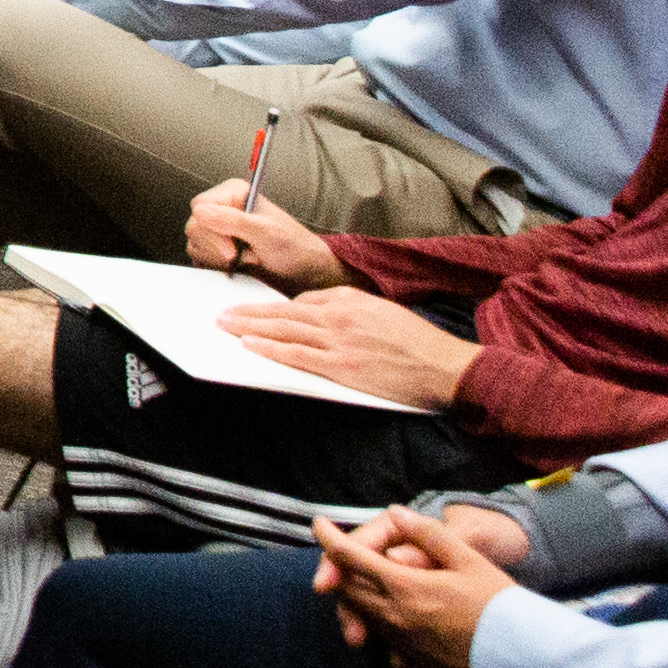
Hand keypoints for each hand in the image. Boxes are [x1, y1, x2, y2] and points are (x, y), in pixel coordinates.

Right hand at [184, 181, 342, 286]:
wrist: (304, 271)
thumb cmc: (293, 247)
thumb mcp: (267, 233)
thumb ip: (234, 221)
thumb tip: (199, 212)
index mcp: (233, 193)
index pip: (200, 206)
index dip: (211, 230)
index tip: (231, 249)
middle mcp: (222, 207)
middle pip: (194, 226)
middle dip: (217, 247)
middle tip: (242, 255)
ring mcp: (217, 227)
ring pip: (194, 242)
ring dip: (218, 258)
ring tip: (245, 258)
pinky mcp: (214, 246)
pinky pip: (198, 255)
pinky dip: (215, 264)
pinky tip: (236, 265)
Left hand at [227, 287, 482, 408]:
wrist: (444, 366)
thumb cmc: (417, 342)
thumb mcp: (380, 312)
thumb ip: (348, 308)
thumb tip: (316, 312)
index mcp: (348, 300)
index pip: (302, 302)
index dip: (274, 309)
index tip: (254, 311)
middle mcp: (338, 316)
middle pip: (283, 313)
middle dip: (249, 313)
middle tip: (222, 314)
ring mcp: (338, 341)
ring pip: (283, 330)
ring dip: (249, 327)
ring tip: (225, 326)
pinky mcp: (341, 366)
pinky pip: (297, 355)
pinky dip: (270, 349)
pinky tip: (250, 345)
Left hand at [315, 509, 522, 667]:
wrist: (528, 655)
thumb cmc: (501, 603)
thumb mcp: (468, 560)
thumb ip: (428, 535)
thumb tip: (395, 512)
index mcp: (405, 587)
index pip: (350, 558)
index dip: (329, 538)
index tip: (318, 524)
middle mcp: (396, 618)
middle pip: (350, 589)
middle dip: (341, 569)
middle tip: (342, 555)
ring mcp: (403, 646)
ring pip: (365, 616)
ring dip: (360, 598)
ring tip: (365, 584)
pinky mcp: (417, 667)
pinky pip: (386, 644)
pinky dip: (383, 627)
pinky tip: (398, 621)